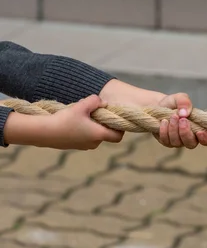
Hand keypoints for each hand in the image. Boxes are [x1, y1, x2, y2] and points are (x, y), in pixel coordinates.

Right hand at [4, 95, 123, 149]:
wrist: (43, 132)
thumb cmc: (64, 119)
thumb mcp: (81, 106)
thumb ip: (94, 101)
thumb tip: (102, 101)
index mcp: (99, 135)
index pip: (118, 136)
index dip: (120, 128)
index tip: (115, 119)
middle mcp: (94, 143)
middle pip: (106, 134)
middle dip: (104, 124)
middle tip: (97, 113)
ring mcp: (83, 146)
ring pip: (94, 135)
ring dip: (93, 126)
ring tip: (83, 115)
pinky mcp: (74, 146)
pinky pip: (84, 137)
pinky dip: (83, 130)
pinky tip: (74, 121)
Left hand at [154, 93, 206, 148]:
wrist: (160, 105)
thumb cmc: (175, 103)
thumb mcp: (180, 98)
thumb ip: (184, 102)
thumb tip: (184, 113)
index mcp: (200, 128)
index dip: (206, 139)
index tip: (200, 131)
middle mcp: (191, 138)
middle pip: (191, 144)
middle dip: (185, 133)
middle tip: (182, 120)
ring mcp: (178, 141)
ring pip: (178, 143)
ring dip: (174, 129)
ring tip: (172, 116)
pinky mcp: (167, 142)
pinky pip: (166, 141)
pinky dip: (164, 131)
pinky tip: (164, 121)